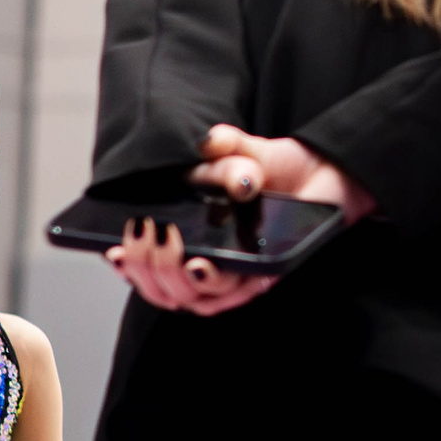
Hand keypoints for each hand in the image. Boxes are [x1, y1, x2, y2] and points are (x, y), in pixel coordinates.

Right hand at [103, 125, 375, 314]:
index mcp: (190, 233)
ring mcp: (234, 272)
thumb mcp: (243, 149)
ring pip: (192, 297)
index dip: (126, 263)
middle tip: (146, 240)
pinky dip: (211, 286)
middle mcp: (207, 258)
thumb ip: (223, 145)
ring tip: (173, 253)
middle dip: (146, 268)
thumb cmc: (277, 166)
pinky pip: (232, 296)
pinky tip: (201, 266)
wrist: (326, 171)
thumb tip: (210, 142)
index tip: (113, 248)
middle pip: (164, 286)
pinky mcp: (263, 277)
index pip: (145, 261)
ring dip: (174, 280)